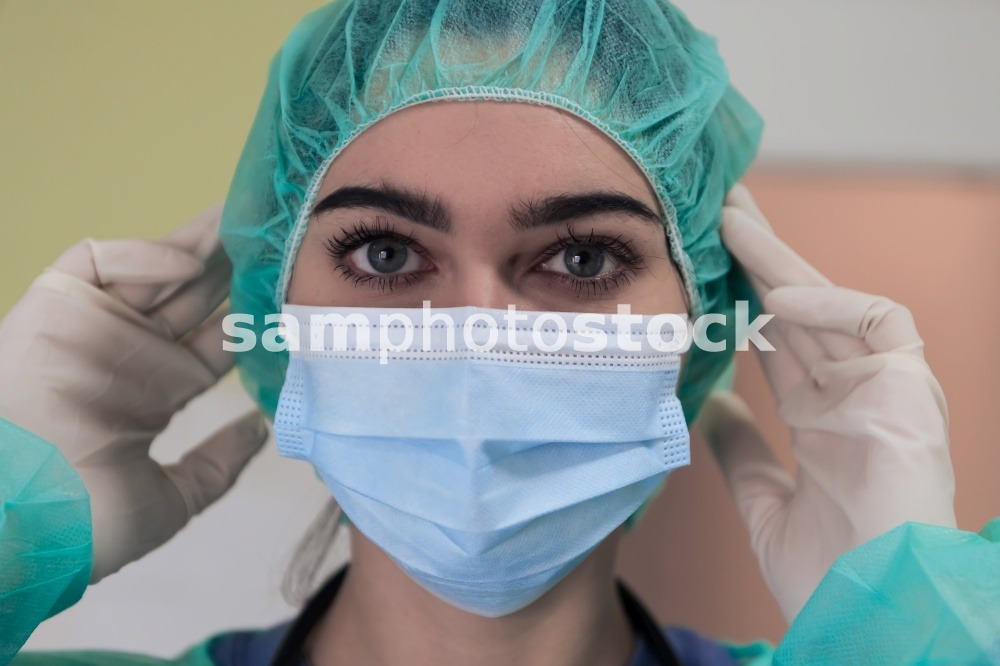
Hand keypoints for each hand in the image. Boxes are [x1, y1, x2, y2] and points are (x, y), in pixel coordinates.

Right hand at [0, 204, 268, 582]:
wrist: (21, 522)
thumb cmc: (88, 522)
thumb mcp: (174, 499)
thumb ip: (217, 465)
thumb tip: (259, 430)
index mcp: (157, 391)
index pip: (214, 338)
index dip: (251, 314)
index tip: (292, 292)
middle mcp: (130, 352)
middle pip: (190, 295)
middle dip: (230, 265)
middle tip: (273, 235)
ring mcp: (95, 326)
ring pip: (151, 269)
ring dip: (196, 244)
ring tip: (243, 217)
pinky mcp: (54, 304)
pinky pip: (96, 260)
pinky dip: (142, 255)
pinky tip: (189, 264)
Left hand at [699, 184, 956, 621]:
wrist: (871, 617)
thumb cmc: (830, 572)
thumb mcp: (763, 501)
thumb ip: (742, 450)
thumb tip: (712, 406)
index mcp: (822, 417)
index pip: (776, 341)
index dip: (739, 299)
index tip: (701, 263)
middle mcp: (854, 394)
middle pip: (799, 310)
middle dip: (759, 259)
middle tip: (718, 209)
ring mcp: (886, 390)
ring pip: (832, 304)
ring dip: (783, 261)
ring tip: (733, 220)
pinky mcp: (913, 393)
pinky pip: (881, 325)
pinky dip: (830, 306)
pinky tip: (777, 297)